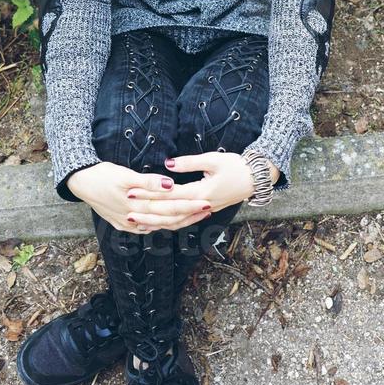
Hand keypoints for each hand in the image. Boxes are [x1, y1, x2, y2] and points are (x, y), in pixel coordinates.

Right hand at [66, 161, 211, 232]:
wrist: (79, 182)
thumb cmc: (102, 175)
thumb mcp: (124, 175)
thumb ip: (148, 182)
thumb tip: (170, 185)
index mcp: (137, 206)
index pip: (170, 208)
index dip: (190, 206)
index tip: (207, 202)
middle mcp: (134, 219)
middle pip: (168, 220)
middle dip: (189, 215)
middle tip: (208, 210)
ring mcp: (128, 224)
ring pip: (159, 226)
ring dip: (178, 221)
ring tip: (195, 215)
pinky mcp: (123, 224)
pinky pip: (147, 227)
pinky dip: (161, 224)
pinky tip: (170, 222)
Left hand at [125, 152, 254, 227]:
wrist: (256, 178)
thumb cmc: (236, 166)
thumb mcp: (212, 160)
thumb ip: (189, 163)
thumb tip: (167, 164)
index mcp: (200, 193)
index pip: (169, 196)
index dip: (149, 194)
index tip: (131, 191)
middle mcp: (200, 206)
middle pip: (169, 214)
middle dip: (147, 212)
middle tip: (127, 209)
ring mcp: (204, 211)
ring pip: (176, 222)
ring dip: (156, 222)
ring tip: (137, 221)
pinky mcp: (205, 211)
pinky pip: (184, 222)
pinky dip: (169, 224)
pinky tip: (158, 223)